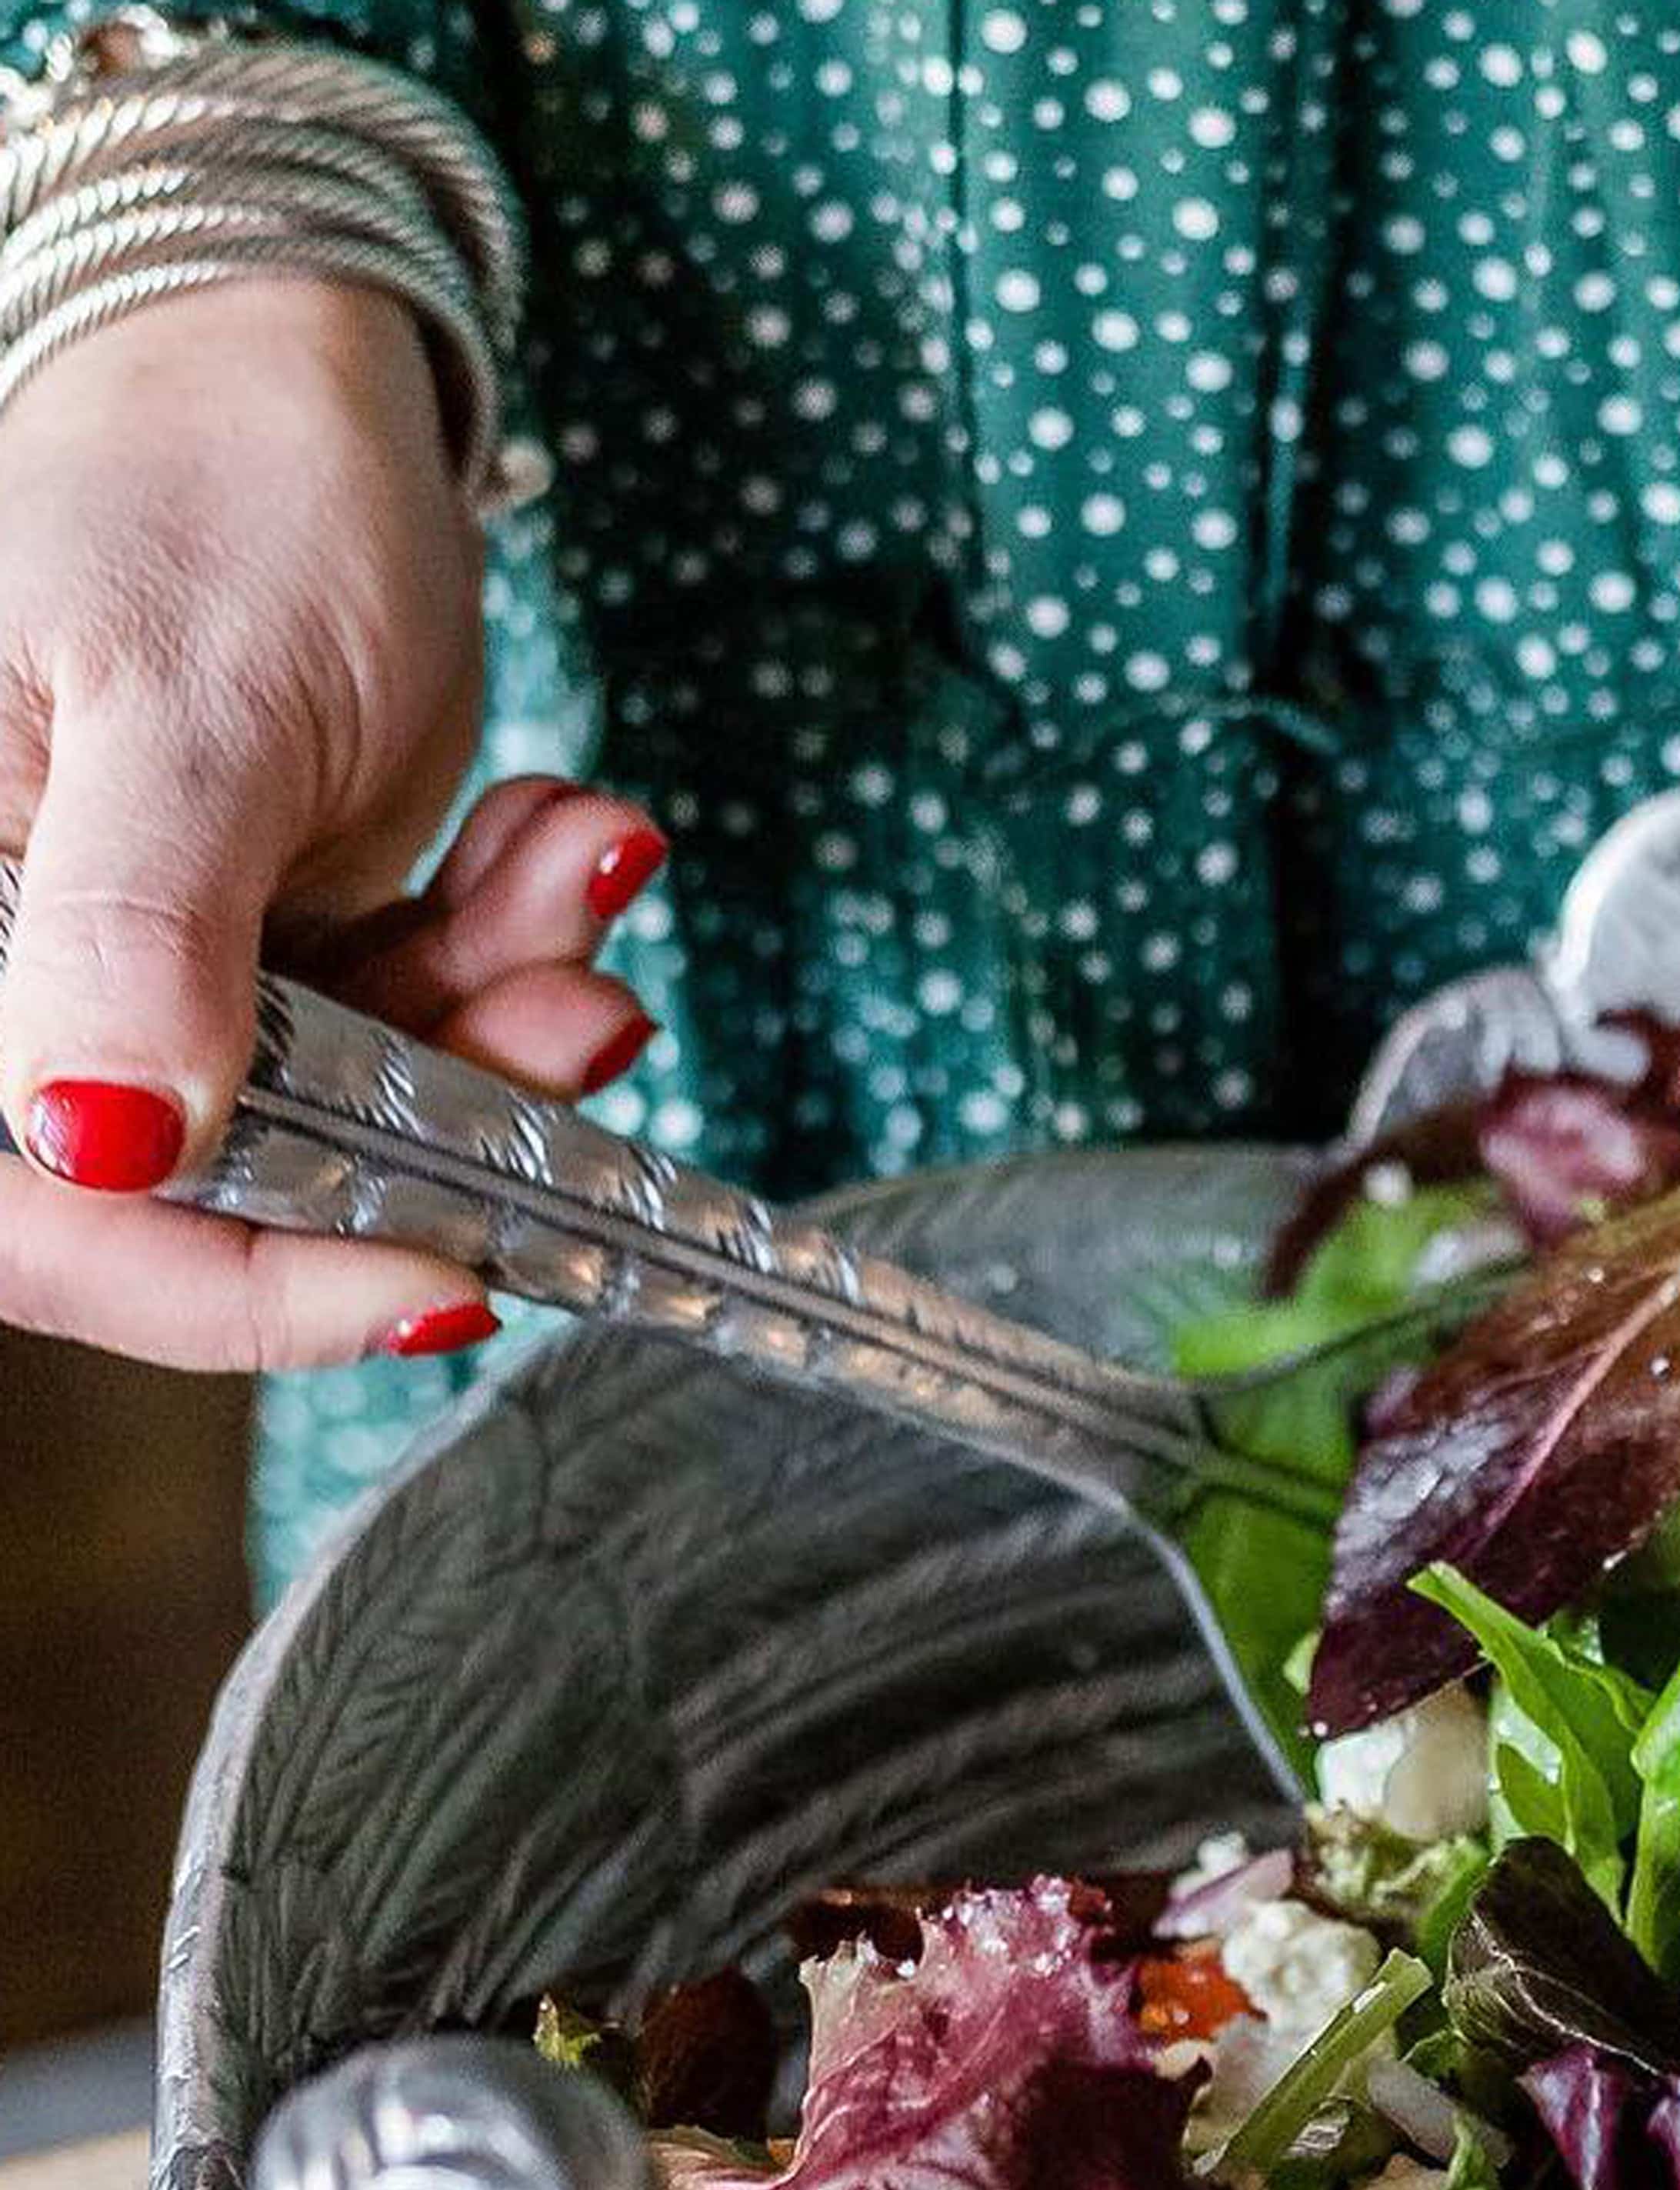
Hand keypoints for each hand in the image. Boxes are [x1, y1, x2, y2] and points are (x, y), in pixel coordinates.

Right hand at [0, 276, 662, 1365]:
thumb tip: (105, 1149)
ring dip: (504, 1018)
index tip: (437, 1284)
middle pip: (225, 1184)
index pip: (43, 1215)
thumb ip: (140, 933)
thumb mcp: (186, 705)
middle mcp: (24, 980)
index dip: (231, 1286)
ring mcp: (151, 976)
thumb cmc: (207, 484)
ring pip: (354, 1115)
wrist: (289, 371)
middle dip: (437, 1109)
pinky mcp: (267, 958)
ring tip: (576, 867)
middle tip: (583, 1007)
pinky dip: (509, 959)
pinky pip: (407, 1029)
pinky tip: (562, 841)